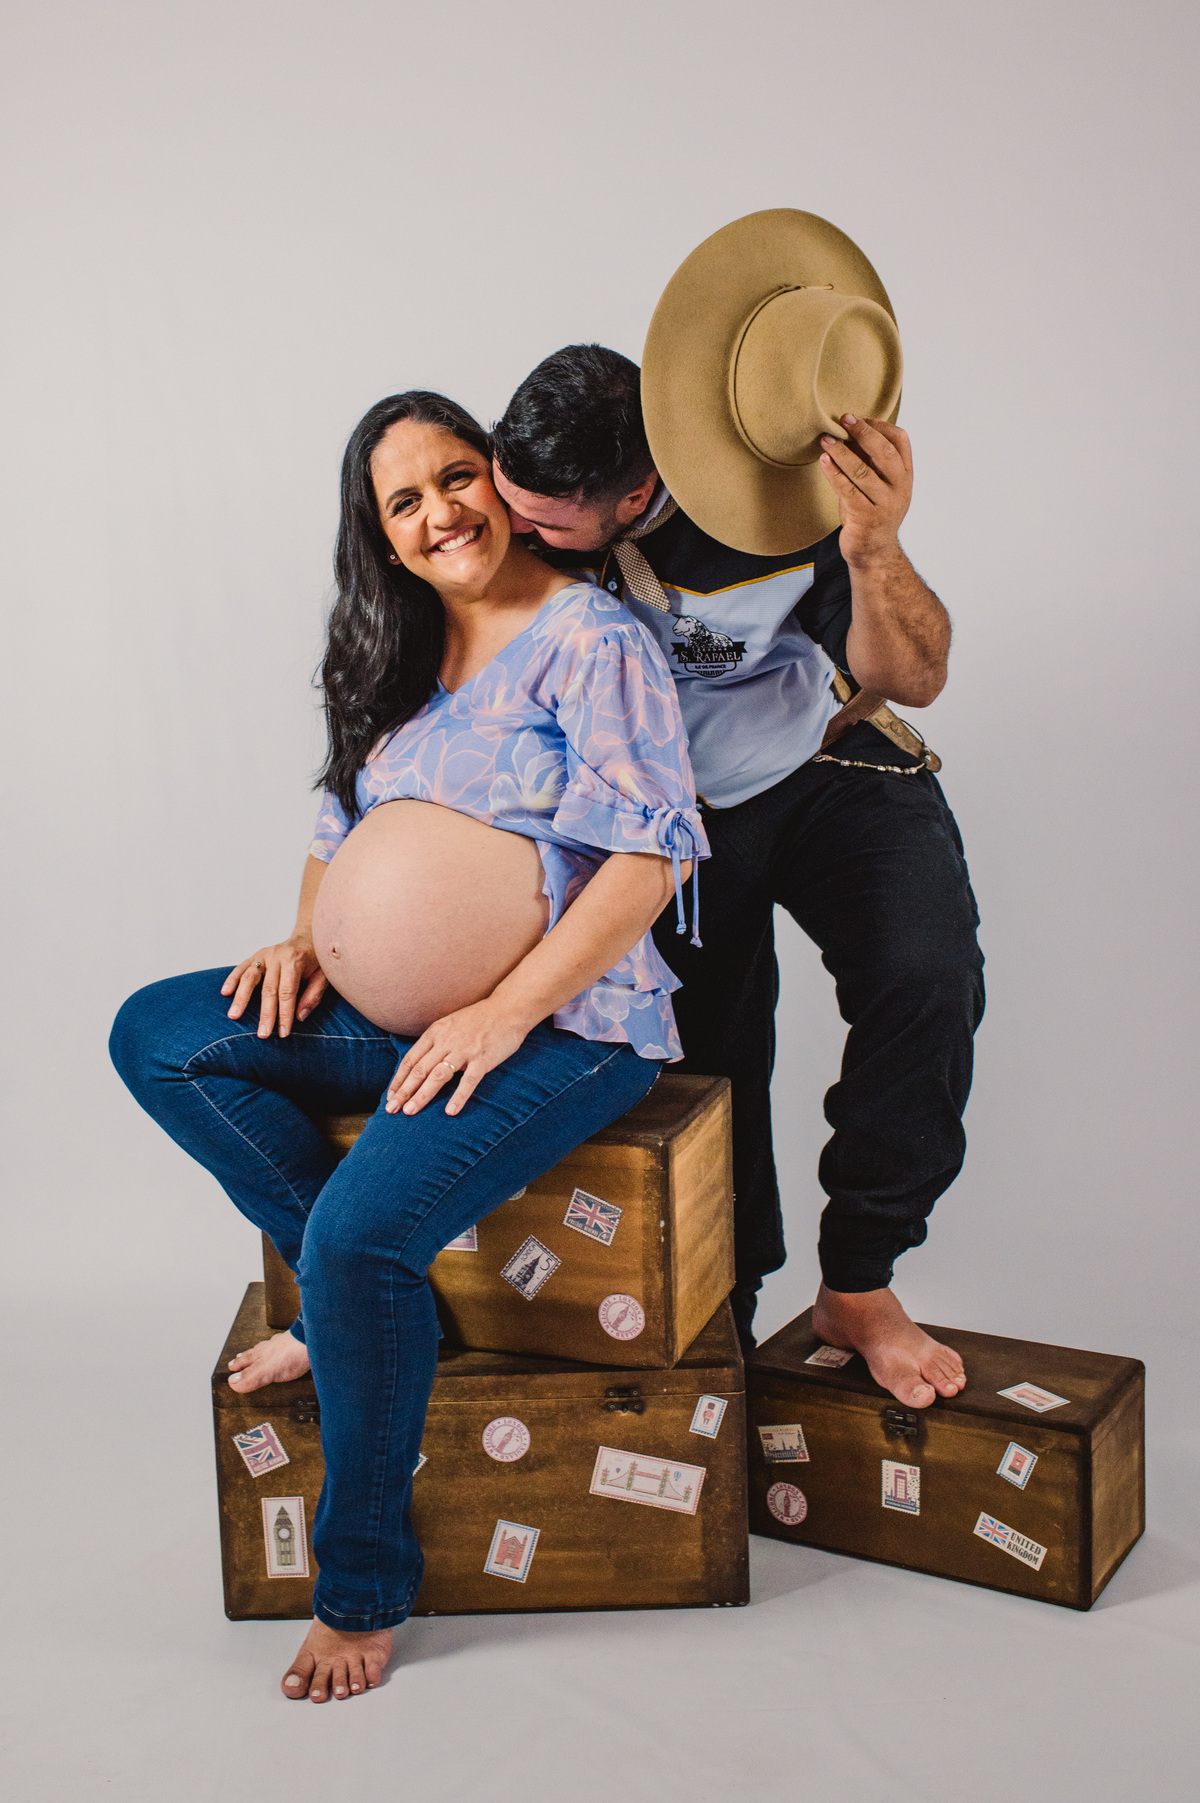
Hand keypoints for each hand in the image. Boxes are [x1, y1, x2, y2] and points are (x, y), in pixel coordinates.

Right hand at [221, 935, 328, 1037]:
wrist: (309, 937)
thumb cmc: (318, 960)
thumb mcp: (324, 976)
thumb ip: (313, 996)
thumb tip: (299, 1017)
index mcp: (295, 960)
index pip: (287, 992)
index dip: (285, 1014)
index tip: (283, 1033)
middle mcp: (277, 956)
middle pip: (268, 989)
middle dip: (265, 1014)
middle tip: (262, 1034)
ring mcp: (264, 954)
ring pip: (249, 978)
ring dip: (241, 998)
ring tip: (233, 1016)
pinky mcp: (256, 955)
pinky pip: (241, 967)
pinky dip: (232, 979)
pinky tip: (225, 993)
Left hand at [385, 999, 531, 1116]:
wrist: (508, 1008)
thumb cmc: (479, 1019)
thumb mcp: (450, 1024)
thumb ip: (435, 1041)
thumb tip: (419, 1063)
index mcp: (436, 1032)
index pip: (411, 1059)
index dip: (399, 1079)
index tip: (390, 1096)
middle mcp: (446, 1041)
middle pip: (420, 1070)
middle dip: (404, 1091)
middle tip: (392, 1109)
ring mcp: (464, 1050)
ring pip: (438, 1076)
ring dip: (422, 1095)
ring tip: (411, 1111)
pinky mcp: (483, 1059)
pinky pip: (468, 1081)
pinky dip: (459, 1097)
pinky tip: (450, 1111)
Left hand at [819, 415, 912, 568]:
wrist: (874, 552)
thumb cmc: (871, 511)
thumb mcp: (876, 483)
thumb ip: (868, 461)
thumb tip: (847, 430)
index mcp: (905, 474)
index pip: (900, 440)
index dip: (879, 425)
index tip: (858, 418)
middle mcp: (900, 488)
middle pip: (885, 452)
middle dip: (863, 432)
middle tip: (844, 419)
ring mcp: (885, 504)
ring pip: (862, 471)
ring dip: (841, 452)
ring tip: (825, 439)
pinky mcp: (866, 518)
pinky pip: (847, 490)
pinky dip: (834, 474)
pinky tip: (823, 462)